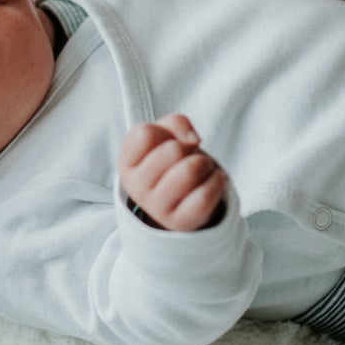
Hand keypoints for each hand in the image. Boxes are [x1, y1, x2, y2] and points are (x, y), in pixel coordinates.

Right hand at [118, 115, 226, 231]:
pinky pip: (205, 195)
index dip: (165, 132)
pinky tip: (214, 180)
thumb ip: (175, 123)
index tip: (169, 142)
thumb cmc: (169, 163)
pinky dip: (217, 181)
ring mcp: (157, 208)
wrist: (178, 202)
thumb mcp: (164, 137)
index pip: (145, 133)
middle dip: (190, 148)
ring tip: (203, 168)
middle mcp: (137, 188)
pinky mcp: (181, 221)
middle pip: (174, 150)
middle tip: (190, 158)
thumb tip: (193, 140)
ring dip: (205, 162)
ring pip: (191, 170)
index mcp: (127, 164)